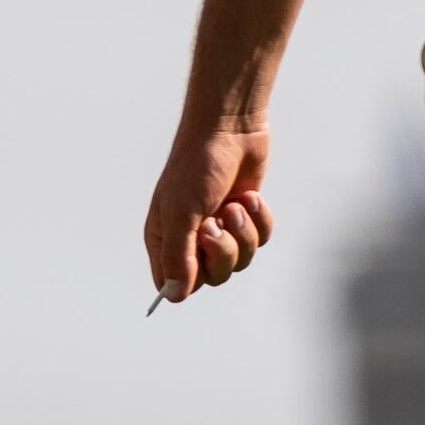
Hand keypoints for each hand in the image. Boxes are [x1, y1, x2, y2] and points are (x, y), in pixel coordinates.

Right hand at [142, 116, 276, 303]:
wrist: (230, 128)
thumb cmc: (197, 166)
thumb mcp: (181, 213)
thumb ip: (177, 256)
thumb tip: (173, 296)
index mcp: (165, 238)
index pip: (174, 284)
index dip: (190, 275)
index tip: (197, 249)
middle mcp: (190, 238)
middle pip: (213, 277)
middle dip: (222, 251)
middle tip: (216, 220)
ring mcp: (221, 228)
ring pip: (240, 260)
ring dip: (242, 232)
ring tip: (235, 204)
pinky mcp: (246, 218)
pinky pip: (260, 240)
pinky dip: (258, 220)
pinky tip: (249, 197)